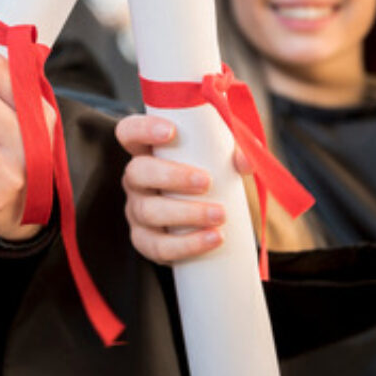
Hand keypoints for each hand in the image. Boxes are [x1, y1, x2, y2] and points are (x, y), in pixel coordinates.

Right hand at [115, 114, 249, 264]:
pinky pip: (158, 246)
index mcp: (147, 151)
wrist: (206, 219)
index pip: (129, 132)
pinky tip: (213, 238)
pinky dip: (187, 244)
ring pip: (149, 212)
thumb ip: (235, 149)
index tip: (172, 132)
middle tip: (206, 182)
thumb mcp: (219, 155)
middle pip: (137, 172)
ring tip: (220, 215)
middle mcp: (136, 179)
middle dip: (172, 176)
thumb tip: (246, 162)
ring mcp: (136, 211)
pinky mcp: (145, 241)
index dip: (143, 129)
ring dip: (187, 213)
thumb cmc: (209, 175)